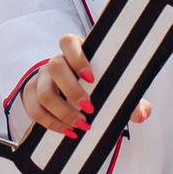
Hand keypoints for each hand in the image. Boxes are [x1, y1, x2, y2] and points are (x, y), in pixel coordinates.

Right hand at [19, 32, 150, 135]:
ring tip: (80, 126)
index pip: (68, 42)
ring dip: (62, 113)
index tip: (92, 77)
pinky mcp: (31, 96)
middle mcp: (56, 62)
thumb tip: (141, 114)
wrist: (73, 95)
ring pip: (43, 93)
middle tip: (89, 109)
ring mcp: (41, 78)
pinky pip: (34, 110)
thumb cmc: (99, 87)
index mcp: (76, 51)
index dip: (77, 57)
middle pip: (55, 67)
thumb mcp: (115, 89)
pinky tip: (67, 131)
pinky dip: (51, 123)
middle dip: (72, 90)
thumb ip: (131, 100)